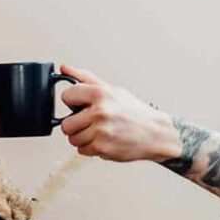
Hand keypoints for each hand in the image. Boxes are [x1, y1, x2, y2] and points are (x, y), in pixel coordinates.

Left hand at [58, 65, 173, 161]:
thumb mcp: (112, 90)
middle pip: (66, 124)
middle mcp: (99, 112)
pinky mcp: (102, 148)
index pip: (66, 96)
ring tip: (99, 132)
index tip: (80, 106)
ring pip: (73, 139)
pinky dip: (91, 148)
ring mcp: (100, 131)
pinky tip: (104, 140)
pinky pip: (82, 150)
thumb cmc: (134, 112)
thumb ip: (86, 79)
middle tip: (89, 123)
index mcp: (100, 94)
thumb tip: (64, 69)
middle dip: (75, 125)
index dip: (73, 102)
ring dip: (83, 138)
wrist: (155, 133)